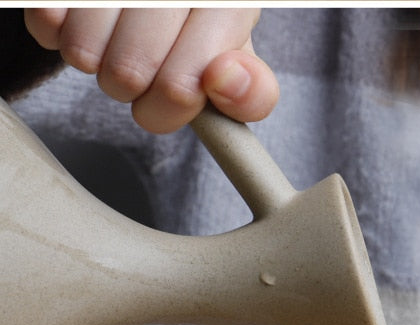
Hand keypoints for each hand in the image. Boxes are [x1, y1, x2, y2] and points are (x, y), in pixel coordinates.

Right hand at [24, 7, 278, 132]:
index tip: (178, 93)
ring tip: (114, 43)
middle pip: (129, 75)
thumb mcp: (238, 64)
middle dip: (135, 88)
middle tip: (143, 67)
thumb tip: (224, 82)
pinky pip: (47, 21)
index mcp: (227, 3)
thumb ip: (254, 93)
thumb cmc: (199, 32)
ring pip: (84, 53)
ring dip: (96, 63)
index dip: (176, 101)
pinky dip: (59, 33)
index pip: (185, 82)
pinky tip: (82, 19)